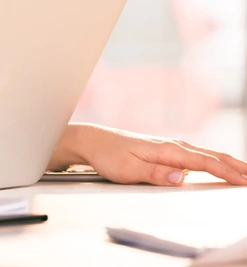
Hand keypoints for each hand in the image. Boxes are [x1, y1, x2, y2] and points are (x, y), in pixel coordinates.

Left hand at [53, 123, 246, 186]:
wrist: (91, 141)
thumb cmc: (108, 155)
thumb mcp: (128, 169)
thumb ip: (157, 174)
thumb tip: (183, 177)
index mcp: (167, 150)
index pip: (204, 162)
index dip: (227, 173)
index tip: (244, 181)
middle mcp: (171, 145)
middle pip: (211, 156)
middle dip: (235, 166)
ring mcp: (169, 146)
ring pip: (205, 154)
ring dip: (227, 163)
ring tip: (243, 173)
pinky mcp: (165, 150)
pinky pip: (195, 155)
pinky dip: (213, 160)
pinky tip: (218, 166)